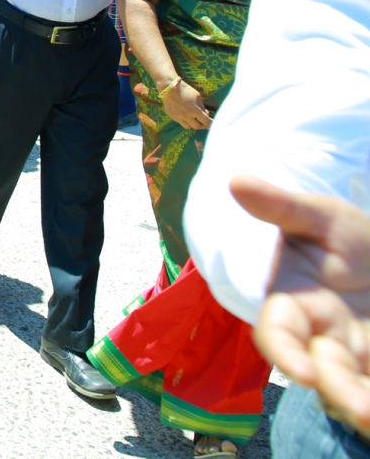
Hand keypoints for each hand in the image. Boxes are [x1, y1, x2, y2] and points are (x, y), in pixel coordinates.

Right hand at [160, 77, 212, 129]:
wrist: (169, 88)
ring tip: (195, 120)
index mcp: (195, 111)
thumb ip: (202, 106)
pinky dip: (185, 121)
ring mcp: (179, 117)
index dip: (212, 124)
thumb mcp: (197, 97)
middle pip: (198, 127)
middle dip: (203, 125)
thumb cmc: (186, 90)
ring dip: (193, 124)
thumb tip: (206, 113)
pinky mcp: (172, 117)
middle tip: (205, 123)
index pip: (206, 122)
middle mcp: (187, 116)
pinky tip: (186, 116)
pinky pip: (181, 122)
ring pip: (189, 127)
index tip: (215, 124)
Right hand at [233, 176, 369, 433]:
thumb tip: (235, 180)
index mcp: (295, 302)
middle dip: (341, 392)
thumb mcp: (319, 215)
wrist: (369, 256)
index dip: (286, 353)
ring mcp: (357, 351)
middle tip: (364, 410)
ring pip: (355, 386)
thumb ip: (282, 205)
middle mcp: (324, 335)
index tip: (301, 373)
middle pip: (324, 371)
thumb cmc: (338, 234)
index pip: (278, 331)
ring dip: (363, 404)